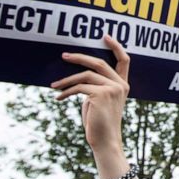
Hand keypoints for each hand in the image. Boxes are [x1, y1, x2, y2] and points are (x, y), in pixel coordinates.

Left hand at [52, 35, 131, 178]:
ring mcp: (112, 89)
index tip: (104, 36)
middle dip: (80, 57)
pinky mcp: (101, 94)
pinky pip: (79, 87)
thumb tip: (76, 76)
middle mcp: (120, 85)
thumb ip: (94, 86)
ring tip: (54, 85)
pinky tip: (58, 97)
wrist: (104, 142)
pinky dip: (66, 91)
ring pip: (85, 75)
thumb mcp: (98, 101)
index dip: (116, 46)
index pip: (125, 60)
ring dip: (66, 80)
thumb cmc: (99, 124)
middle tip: (64, 55)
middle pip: (99, 62)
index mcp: (123, 85)